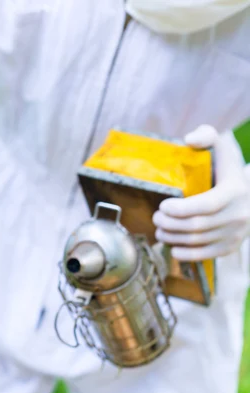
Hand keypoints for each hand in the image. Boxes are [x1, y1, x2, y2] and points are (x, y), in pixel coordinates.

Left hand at [153, 125, 249, 260]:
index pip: (206, 205)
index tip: (163, 205)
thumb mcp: (222, 146)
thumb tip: (189, 140)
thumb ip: (206, 135)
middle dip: (170, 224)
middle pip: (197, 226)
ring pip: (198, 241)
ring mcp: (237, 233)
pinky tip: (172, 248)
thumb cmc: (228, 167)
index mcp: (235, 191)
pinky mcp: (231, 246)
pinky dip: (186, 254)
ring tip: (159, 230)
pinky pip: (206, 255)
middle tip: (156, 217)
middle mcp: (239, 215)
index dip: (181, 209)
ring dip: (173, 237)